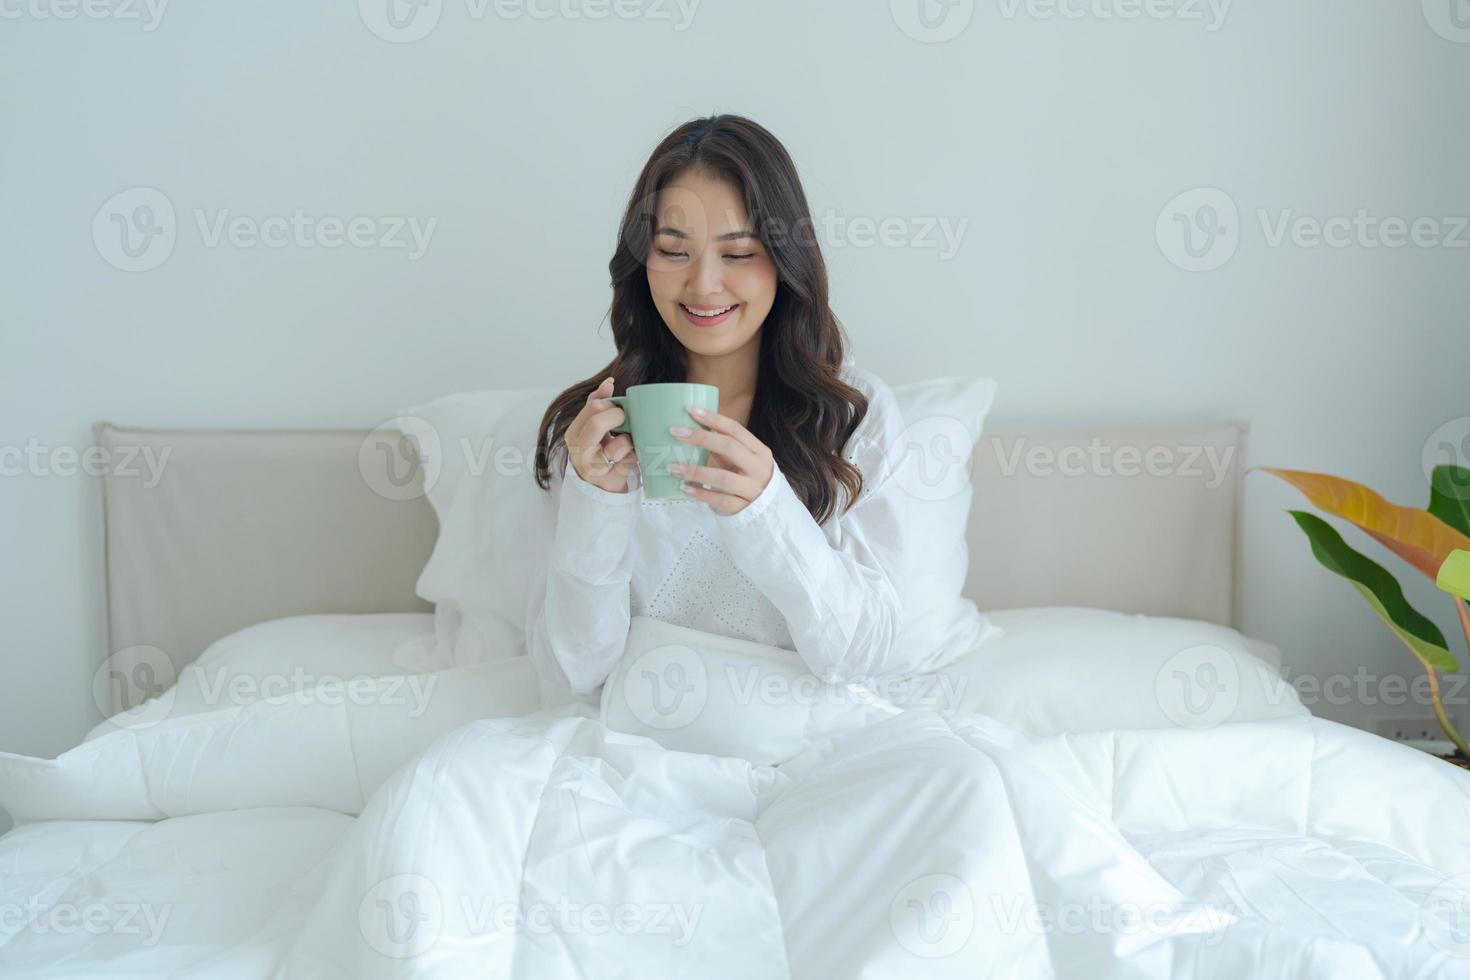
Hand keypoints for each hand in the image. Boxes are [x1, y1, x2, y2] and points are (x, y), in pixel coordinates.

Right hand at [565, 377, 637, 492]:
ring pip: (619, 443)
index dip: (612, 405)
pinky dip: (635, 456)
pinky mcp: (608, 481)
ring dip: (629, 441)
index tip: (620, 410)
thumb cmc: (599, 453)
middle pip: (599, 422)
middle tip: (626, 423)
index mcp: (573, 434)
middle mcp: (578, 451)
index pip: (594, 406)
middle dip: (619, 419)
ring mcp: (591, 468)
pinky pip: (630, 460)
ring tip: (628, 445)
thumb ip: (597, 404)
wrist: (599, 488)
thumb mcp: (593, 428)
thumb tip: (608, 382)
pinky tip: (631, 458)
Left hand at [668, 406, 774, 514]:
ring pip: (723, 478)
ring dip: (696, 471)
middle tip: (676, 433)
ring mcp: (753, 490)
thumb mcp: (743, 460)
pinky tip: (684, 488)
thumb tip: (694, 429)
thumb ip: (725, 447)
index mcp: (760, 452)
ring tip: (673, 467)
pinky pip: (719, 500)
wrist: (771, 509)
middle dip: (701, 438)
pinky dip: (701, 494)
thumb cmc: (750, 478)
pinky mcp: (743, 509)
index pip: (735, 430)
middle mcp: (759, 469)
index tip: (691, 410)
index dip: (713, 418)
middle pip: (729, 448)